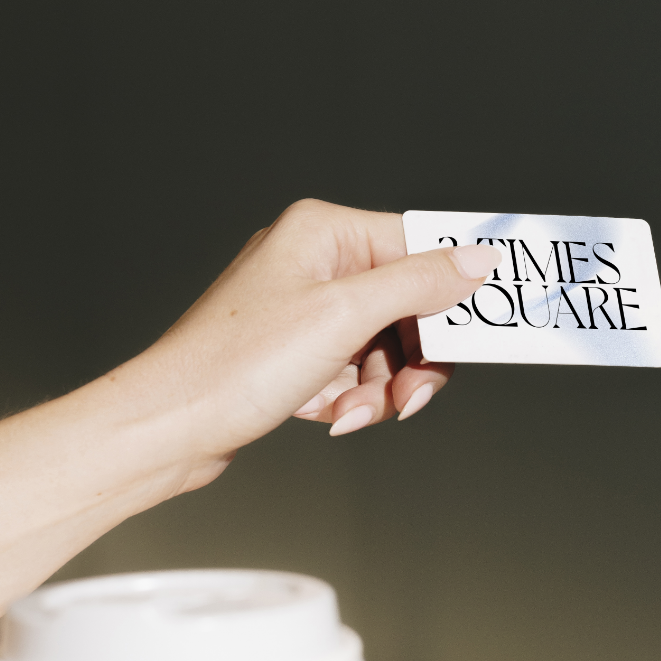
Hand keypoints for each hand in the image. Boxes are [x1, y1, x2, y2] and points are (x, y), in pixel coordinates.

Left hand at [0, 201, 501, 658]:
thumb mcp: (344, 318)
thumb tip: (479, 256)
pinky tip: (330, 417)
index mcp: (325, 233)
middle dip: (413, 359)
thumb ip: (420, 283)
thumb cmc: (233, 366)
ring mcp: (304, 310)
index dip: (455, 293)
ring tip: (351, 412)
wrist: (168, 428)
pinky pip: (356, 373)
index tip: (493, 324)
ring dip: (381, 389)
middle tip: (408, 394)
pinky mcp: (296, 354)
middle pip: (409, 306)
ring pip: (387, 348)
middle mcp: (314, 263)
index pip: (421, 248)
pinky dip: (353, 400)